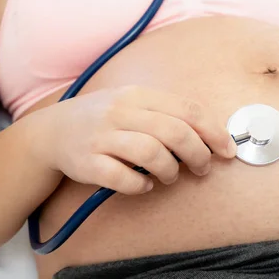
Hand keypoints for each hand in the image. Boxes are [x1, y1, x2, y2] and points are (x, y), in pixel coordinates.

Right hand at [31, 86, 235, 194]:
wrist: (51, 131)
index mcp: (139, 94)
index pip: (187, 109)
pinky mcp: (87, 162)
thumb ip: (169, 114)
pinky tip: (144, 184)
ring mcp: (102, 136)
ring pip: (151, 153)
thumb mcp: (135, 104)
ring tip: (170, 176)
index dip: (214, 131)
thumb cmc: (106, 119)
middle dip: (198, 154)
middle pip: (174, 131)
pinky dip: (140, 185)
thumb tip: (212, 135)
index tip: (227, 150)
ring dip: (170, 170)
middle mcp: (120, 111)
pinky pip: (122, 177)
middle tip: (203, 168)